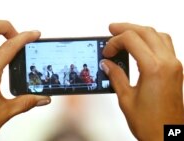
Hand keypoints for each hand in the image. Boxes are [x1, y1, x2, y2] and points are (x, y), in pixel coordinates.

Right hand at [101, 23, 183, 140]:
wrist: (167, 136)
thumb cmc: (150, 123)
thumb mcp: (126, 98)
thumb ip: (115, 76)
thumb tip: (107, 64)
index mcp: (154, 69)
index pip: (131, 40)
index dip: (115, 42)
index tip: (107, 52)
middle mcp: (167, 64)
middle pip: (146, 32)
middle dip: (126, 28)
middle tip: (112, 29)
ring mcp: (174, 66)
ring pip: (158, 35)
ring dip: (140, 31)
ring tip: (125, 34)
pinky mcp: (176, 70)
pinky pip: (165, 45)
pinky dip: (151, 40)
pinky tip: (140, 46)